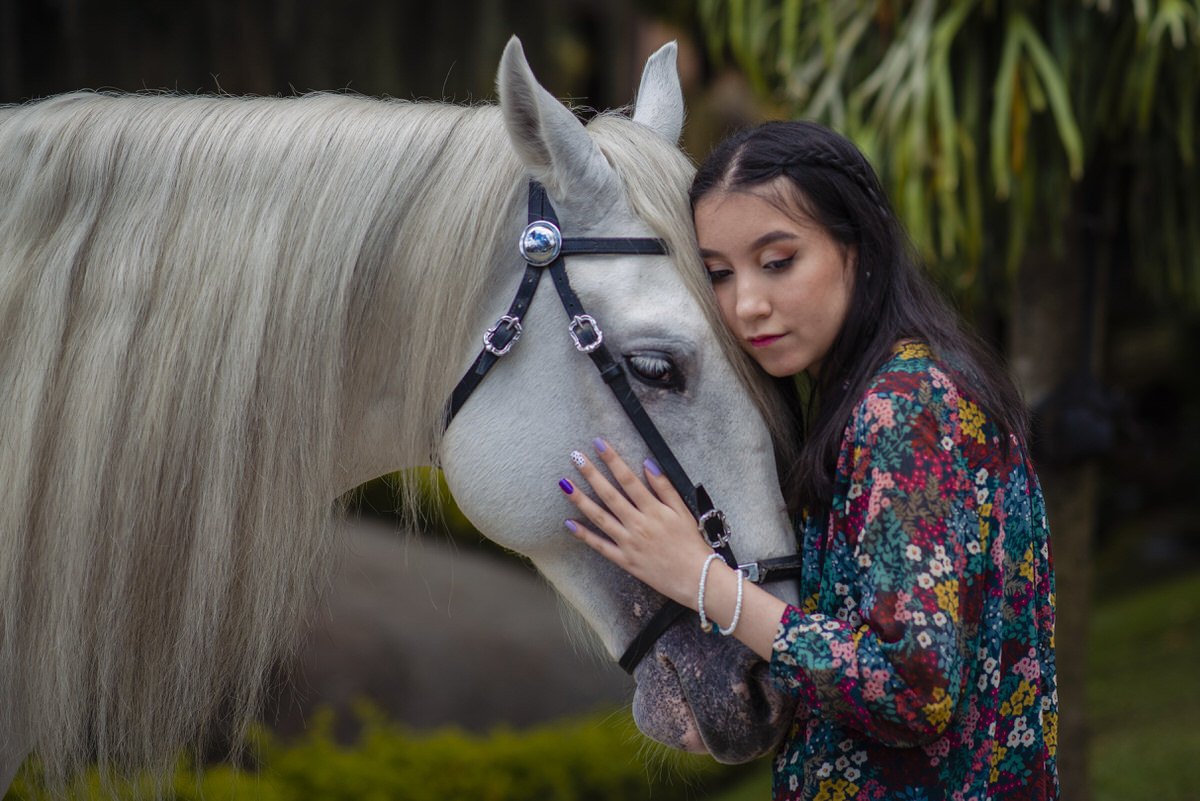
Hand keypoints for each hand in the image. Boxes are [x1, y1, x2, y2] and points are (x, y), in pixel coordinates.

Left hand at [559, 438, 713, 608]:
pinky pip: (600, 546)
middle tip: (575, 456)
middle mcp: (638, 524)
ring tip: (564, 484)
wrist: (696, 579)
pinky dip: (584, 535)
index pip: (628, 479)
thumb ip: (665, 487)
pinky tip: (569, 523)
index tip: (599, 444)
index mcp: (653, 510)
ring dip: (580, 500)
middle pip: (609, 494)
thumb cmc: (692, 544)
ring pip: (600, 517)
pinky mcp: (625, 560)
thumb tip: (648, 464)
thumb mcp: (683, 511)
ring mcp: (629, 543)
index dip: (613, 460)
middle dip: (591, 473)